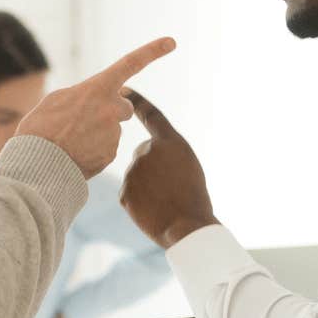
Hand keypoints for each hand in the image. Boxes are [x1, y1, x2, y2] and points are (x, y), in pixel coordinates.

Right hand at [16, 37, 175, 177]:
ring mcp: (113, 134)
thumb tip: (92, 102)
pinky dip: (93, 151)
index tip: (171, 42)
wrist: (36, 164)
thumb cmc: (40, 129)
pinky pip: (105, 149)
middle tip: (85, 120)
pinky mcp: (110, 154)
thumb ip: (82, 95)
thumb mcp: (56, 100)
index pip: (130, 63)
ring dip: (97, 133)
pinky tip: (75, 154)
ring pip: (111, 130)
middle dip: (111, 111)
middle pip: (124, 107)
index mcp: (98, 88)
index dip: (152, 51)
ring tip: (71, 140)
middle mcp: (111, 109)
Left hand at [120, 91, 217, 248]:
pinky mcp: (124, 192)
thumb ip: (166, 152)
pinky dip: (139, 203)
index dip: (136, 102)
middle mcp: (148, 151)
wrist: (188, 227)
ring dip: (148, 188)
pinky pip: (130, 194)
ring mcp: (134, 171)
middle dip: (154, 169)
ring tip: (165, 201)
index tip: (123, 91)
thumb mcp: (188, 165)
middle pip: (144, 154)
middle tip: (172, 188)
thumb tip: (142, 152)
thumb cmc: (194, 198)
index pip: (150, 114)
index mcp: (170, 141)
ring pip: (137, 176)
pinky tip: (153, 210)